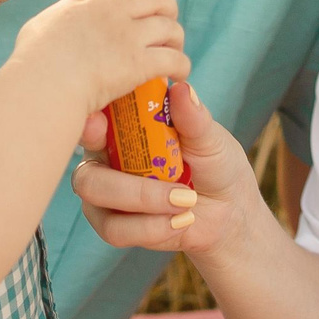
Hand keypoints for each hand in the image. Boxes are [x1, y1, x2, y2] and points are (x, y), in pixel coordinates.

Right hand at [13, 0, 187, 115]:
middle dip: (167, 7)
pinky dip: (181, 66)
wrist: (41, 84)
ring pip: (169, 26)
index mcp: (87, 0)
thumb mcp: (41, 26)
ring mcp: (126, 35)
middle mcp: (110, 11)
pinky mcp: (138, 63)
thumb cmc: (32, 63)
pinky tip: (180, 75)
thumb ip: (61, 19)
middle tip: (168, 22)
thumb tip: (65, 22)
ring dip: (177, 39)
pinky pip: (173, 59)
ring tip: (175, 50)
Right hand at [71, 80, 263, 257]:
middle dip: (129, 184)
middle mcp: (104, 156)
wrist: (230, 213)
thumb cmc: (215, 165)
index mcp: (122, 125)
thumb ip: (193, 118)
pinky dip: (152, 228)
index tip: (99, 124)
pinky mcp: (112, 225)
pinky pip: (115, 230)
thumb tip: (181, 88)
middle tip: (178, 189)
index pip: (92, 119)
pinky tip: (180, 220)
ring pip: (97, 200)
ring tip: (188, 202)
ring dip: (146, 203)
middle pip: (88, 171)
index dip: (88, 122)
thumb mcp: (211, 139)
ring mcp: (104, 192)